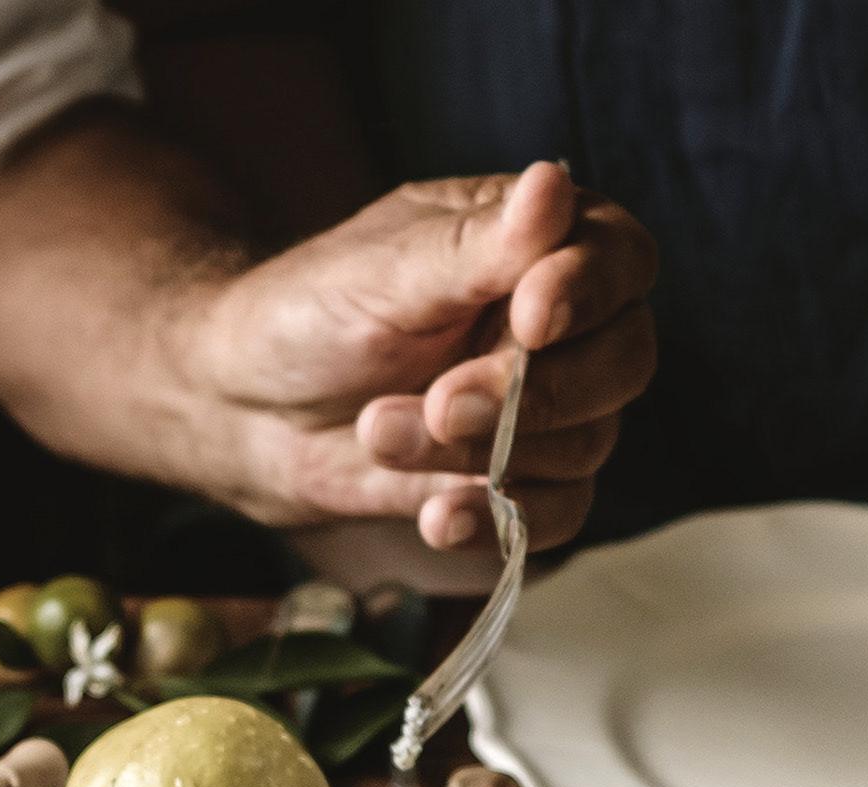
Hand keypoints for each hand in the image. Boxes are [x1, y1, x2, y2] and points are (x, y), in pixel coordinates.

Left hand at [171, 161, 656, 549]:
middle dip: (533, 394)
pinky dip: (497, 522)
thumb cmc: (311, 312)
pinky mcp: (513, 480)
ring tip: (375, 431)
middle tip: (440, 402)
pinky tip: (434, 517)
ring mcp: (544, 409)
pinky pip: (553, 517)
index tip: (530, 316)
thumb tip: (551, 183)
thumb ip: (475, 247)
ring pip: (582, 446)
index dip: (587, 293)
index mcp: (542, 245)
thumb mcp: (383, 271)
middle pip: (621, 363)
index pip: (620, 263)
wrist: (245, 406)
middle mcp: (563, 328)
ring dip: (480, 453)